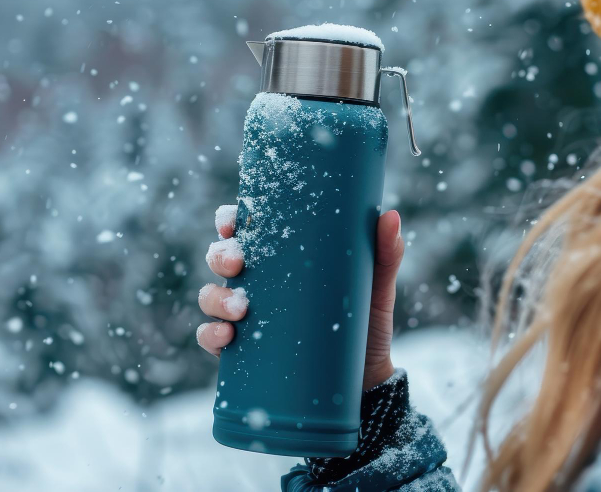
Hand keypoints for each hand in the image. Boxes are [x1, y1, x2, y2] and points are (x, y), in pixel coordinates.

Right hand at [196, 205, 404, 390]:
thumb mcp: (376, 288)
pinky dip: (210, 336)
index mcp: (281, 258)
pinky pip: (211, 339)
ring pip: (211, 296)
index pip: (244, 230)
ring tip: (240, 310)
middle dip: (220, 255)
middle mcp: (258, 283)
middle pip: (220, 258)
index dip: (229, 219)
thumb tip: (389, 216)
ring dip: (215, 298)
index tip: (233, 221)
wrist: (365, 384)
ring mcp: (245, 316)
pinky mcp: (243, 352)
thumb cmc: (366, 326)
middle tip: (238, 264)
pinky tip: (225, 337)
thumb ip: (384, 253)